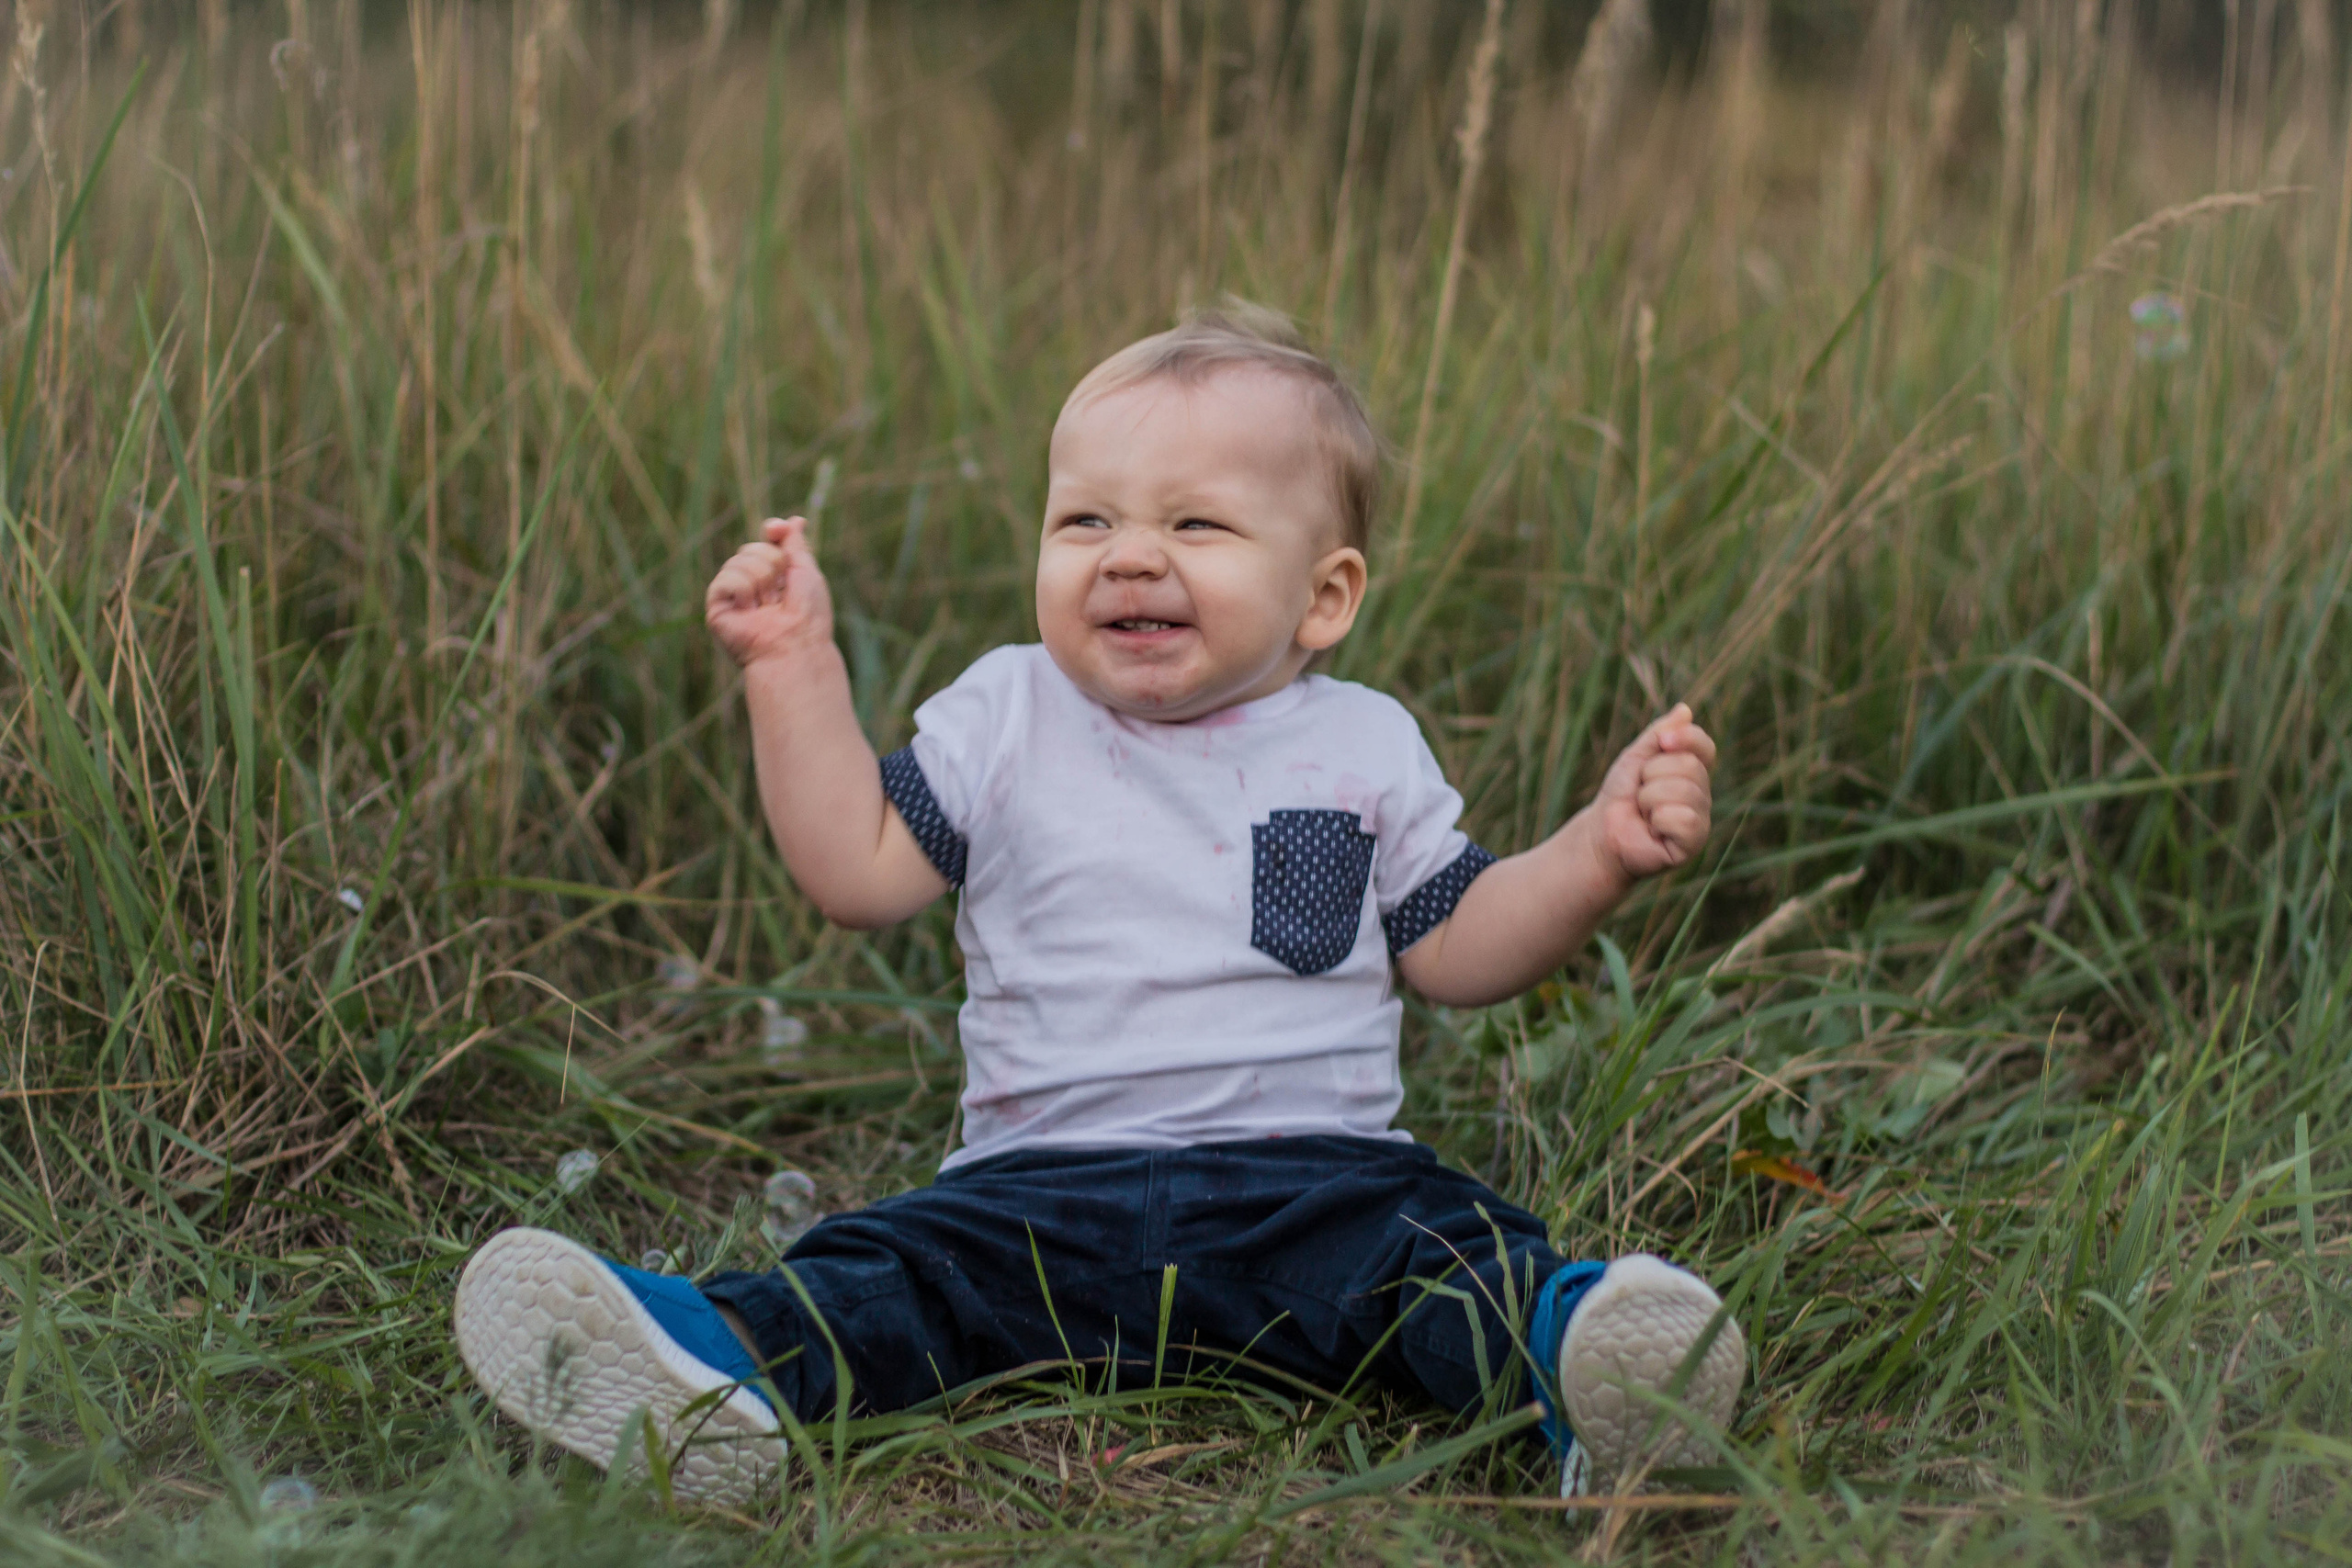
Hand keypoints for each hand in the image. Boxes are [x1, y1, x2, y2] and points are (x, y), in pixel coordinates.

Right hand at [705, 516, 833, 668]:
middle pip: (752, 548)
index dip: (772, 534)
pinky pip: (726, 578)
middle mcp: (750, 587)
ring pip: (739, 561)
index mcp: (773, 578)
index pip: (765, 542)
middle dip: (773, 564)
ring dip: (762, 580)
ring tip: (768, 606)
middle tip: (781, 594)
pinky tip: (750, 610)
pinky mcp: (717, 609)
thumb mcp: (806, 571)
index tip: (775, 529)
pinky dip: (744, 590)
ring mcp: (732, 598)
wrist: (797, 645)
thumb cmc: (808, 615)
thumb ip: (795, 544)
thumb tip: (793, 520)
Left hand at [1591, 702, 1716, 881]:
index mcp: (1693, 772)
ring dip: (1649, 798)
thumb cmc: (1620, 794)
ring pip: (1683, 791)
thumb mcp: (1636, 756)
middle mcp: (1702, 795)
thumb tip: (1684, 709)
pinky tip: (1653, 829)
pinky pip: (1685, 819)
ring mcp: (1701, 820)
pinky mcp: (1693, 843)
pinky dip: (1659, 820)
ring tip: (1643, 811)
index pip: (1705, 746)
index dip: (1685, 738)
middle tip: (1640, 792)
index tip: (1662, 742)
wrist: (1602, 830)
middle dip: (1652, 774)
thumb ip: (1659, 734)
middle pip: (1689, 766)